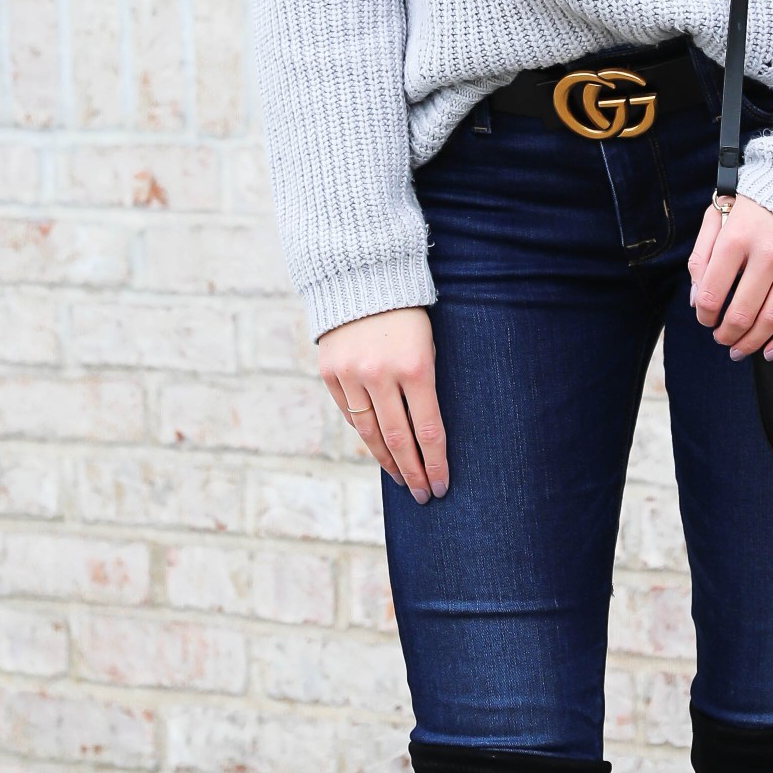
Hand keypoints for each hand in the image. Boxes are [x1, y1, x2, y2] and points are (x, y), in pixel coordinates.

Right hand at [316, 306, 448, 500]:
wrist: (361, 277)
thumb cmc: (408, 314)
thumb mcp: (429, 344)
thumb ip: (425, 385)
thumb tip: (425, 436)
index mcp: (416, 366)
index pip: (429, 430)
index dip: (436, 463)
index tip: (442, 486)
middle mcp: (381, 374)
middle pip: (399, 439)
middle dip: (413, 472)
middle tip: (423, 495)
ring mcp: (352, 374)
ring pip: (370, 433)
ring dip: (387, 461)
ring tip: (401, 479)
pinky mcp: (330, 373)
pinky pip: (349, 414)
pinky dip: (365, 434)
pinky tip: (378, 449)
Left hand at [688, 193, 772, 360]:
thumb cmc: (760, 198)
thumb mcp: (721, 213)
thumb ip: (703, 255)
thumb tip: (698, 300)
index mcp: (737, 236)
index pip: (713, 293)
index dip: (705, 315)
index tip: (706, 319)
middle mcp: (768, 251)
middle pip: (742, 313)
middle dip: (726, 334)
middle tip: (722, 339)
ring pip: (772, 319)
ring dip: (752, 342)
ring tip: (741, 348)